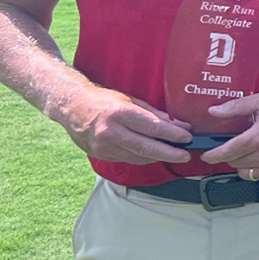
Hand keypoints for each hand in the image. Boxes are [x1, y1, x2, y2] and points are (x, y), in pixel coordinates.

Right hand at [53, 84, 193, 163]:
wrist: (71, 107)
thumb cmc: (104, 100)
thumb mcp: (131, 101)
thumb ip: (156, 115)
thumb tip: (181, 126)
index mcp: (120, 113)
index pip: (152, 127)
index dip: (172, 135)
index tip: (188, 138)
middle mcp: (111, 131)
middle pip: (146, 147)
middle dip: (170, 153)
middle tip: (186, 156)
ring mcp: (104, 146)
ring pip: (138, 157)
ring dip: (158, 157)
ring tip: (175, 155)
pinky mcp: (100, 155)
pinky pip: (128, 159)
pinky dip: (143, 158)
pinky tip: (154, 155)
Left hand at [200, 93, 258, 178]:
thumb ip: (236, 107)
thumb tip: (214, 111)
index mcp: (257, 138)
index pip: (226, 153)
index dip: (212, 155)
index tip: (206, 155)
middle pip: (234, 163)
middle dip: (228, 155)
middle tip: (228, 146)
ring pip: (246, 172)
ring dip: (240, 163)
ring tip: (244, 152)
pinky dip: (255, 168)